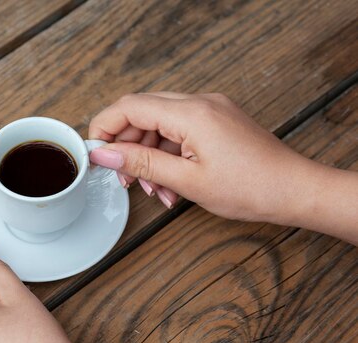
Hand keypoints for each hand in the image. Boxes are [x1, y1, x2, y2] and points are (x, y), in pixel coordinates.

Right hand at [88, 92, 357, 243]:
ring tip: (152, 189)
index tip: (94, 154)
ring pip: (160, 124)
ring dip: (148, 155)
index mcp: (191, 113)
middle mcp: (200, 103)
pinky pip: (180, 131)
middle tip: (123, 178)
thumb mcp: (187, 180)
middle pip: (142, 113)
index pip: (130, 107)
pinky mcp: (217, 121)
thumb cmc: (252, 188)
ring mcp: (211, 110)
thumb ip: (141, 163)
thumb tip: (103, 153)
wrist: (295, 191)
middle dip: (126, 146)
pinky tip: (170, 184)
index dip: (104, 128)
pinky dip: (168, 154)